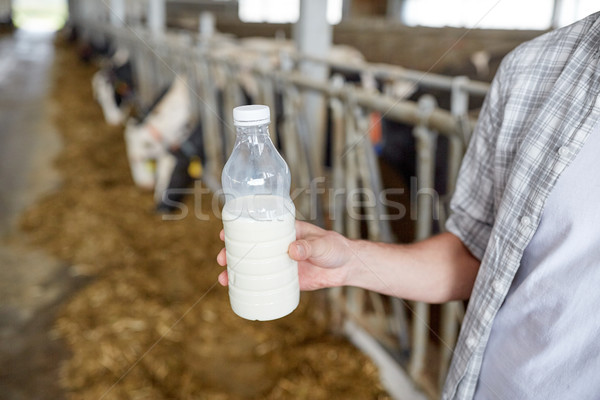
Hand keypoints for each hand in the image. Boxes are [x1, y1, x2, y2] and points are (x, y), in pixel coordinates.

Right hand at [216, 220, 351, 290]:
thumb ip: (308, 247)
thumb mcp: (321, 244)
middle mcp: (278, 246)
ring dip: (237, 271)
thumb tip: (292, 250)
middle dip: (231, 253)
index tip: (225, 233)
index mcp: (284, 231)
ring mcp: (280, 263)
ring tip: (224, 279)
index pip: (258, 227)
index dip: (239, 229)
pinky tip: (238, 292)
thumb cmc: (334, 248)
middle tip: (221, 259)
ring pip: (253, 266)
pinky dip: (251, 287)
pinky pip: (265, 283)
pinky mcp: (285, 279)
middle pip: (249, 248)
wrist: (346, 267)